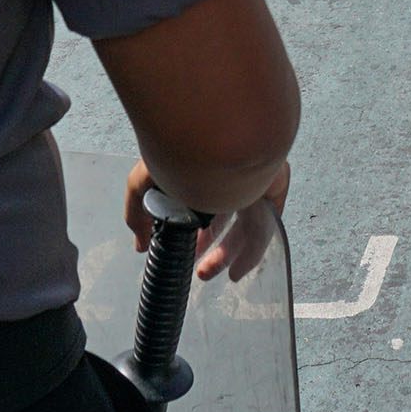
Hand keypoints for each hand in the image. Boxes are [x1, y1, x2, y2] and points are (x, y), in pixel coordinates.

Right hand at [126, 159, 292, 283]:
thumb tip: (140, 245)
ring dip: (227, 255)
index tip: (183, 252)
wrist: (215, 136)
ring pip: (245, 227)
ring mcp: (254, 181)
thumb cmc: (178, 152)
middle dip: (210, 247)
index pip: (201, 205)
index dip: (193, 232)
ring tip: (207, 275)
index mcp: (203, 170)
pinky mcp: (273, 189)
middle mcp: (230, 175)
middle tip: (199, 270)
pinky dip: (251, 253)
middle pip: (225, 218)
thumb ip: (137, 215)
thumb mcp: (143, 183)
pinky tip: (236, 272)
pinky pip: (266, 228)